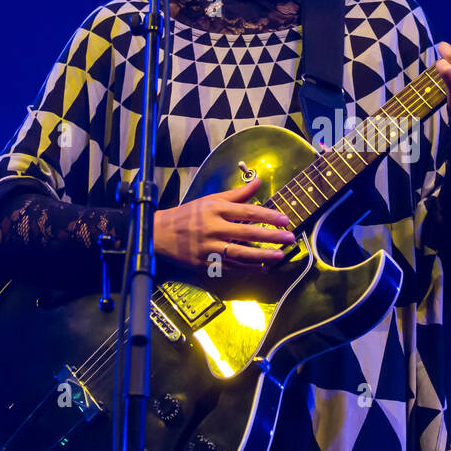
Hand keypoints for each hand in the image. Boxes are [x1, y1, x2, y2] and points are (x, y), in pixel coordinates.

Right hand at [153, 175, 293, 273]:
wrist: (160, 233)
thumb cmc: (189, 214)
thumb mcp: (211, 200)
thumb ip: (237, 194)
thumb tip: (259, 180)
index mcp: (216, 209)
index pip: (247, 211)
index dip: (268, 216)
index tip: (285, 220)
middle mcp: (213, 227)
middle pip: (247, 233)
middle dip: (271, 236)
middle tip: (290, 238)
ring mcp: (208, 247)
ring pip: (239, 253)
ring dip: (261, 256)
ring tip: (279, 256)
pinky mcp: (204, 263)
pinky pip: (229, 267)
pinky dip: (246, 269)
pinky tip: (261, 268)